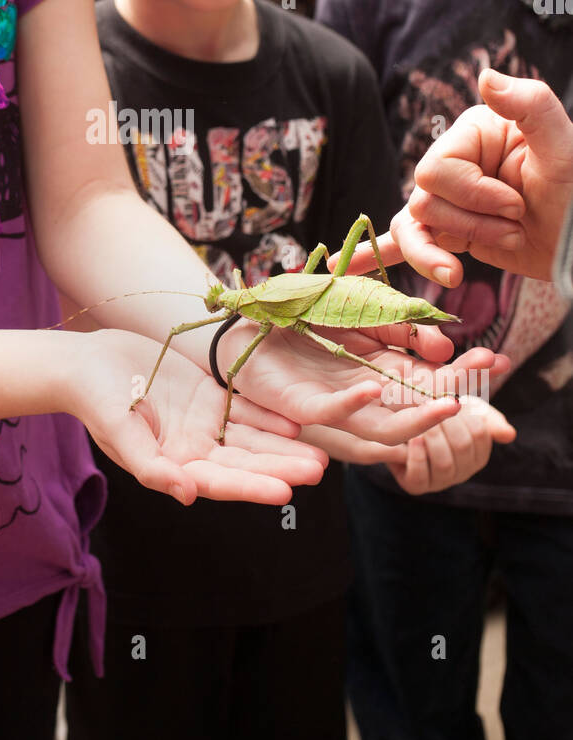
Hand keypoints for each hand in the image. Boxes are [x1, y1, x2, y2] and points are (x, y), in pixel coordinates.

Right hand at [73, 329, 327, 504]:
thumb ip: (152, 467)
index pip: (221, 482)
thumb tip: (188, 496)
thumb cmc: (95, 400)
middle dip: (281, 467)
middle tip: (318, 471)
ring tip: (320, 454)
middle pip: (245, 462)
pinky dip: (268, 416)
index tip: (285, 491)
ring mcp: (203, 423)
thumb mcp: (119, 434)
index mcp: (173, 466)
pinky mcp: (207, 397)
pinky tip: (295, 421)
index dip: (252, 486)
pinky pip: (244, 409)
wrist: (87, 361)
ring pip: (251, 438)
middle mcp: (193, 450)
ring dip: (283, 446)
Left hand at [217, 314, 508, 444]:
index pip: (429, 385)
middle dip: (453, 403)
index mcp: (379, 374)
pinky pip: (333, 411)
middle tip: (485, 393)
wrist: (244, 317)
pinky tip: (376, 387)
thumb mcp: (359, 310)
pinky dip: (356, 401)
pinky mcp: (301, 405)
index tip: (494, 360)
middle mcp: (361, 396)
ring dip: (418, 420)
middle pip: (415, 413)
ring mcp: (332, 404)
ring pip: (383, 429)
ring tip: (451, 405)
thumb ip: (398, 327)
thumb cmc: (301, 314)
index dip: (462, 378)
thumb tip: (440, 349)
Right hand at [334, 70, 572, 283]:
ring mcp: (451, 200)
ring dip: (451, 249)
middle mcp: (456, 163)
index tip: (518, 204)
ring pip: (412, 227)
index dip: (473, 194)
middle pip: (424, 200)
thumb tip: (486, 76)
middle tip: (517, 223)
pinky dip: (380, 253)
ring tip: (485, 256)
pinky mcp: (450, 233)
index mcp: (474, 133)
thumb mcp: (562, 147)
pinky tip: (352, 267)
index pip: (438, 170)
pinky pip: (407, 242)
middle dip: (470, 223)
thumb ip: (529, 104)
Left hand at [387, 395, 515, 494]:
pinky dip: (417, 455)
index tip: (451, 400)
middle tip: (432, 406)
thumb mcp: (463, 408)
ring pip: (445, 464)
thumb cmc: (435, 412)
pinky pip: (420, 476)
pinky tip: (413, 439)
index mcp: (478, 453)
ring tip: (422, 423)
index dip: (466, 415)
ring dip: (433, 439)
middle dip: (448, 424)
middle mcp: (463, 471)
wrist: (398, 420)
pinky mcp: (416, 485)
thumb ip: (487, 419)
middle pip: (464, 448)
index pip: (481, 434)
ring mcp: (440, 481)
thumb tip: (510, 435)